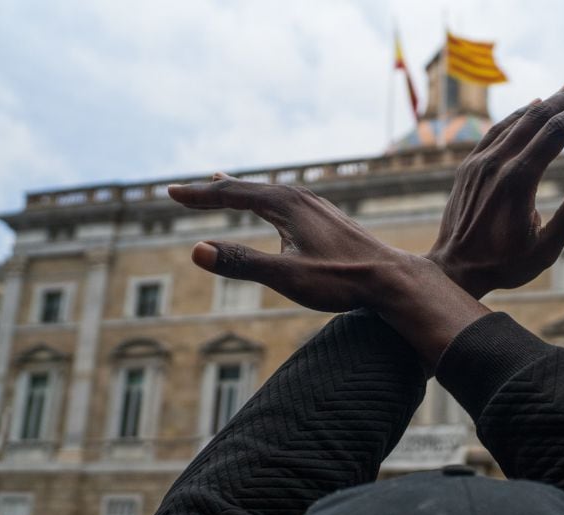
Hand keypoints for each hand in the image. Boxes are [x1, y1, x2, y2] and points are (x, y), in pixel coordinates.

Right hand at [168, 174, 413, 312]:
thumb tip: (196, 251)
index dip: (199, 195)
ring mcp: (317, 206)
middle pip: (249, 188)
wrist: (392, 280)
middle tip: (187, 189)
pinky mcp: (329, 219)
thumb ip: (241, 263)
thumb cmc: (341, 281)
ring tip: (223, 183)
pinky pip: (286, 201)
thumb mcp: (286, 276)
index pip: (232, 194)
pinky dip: (265, 200)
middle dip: (215, 190)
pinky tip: (273, 208)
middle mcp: (301, 197)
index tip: (171, 192)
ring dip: (241, 190)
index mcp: (285, 205)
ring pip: (269, 192)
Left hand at [427, 73, 563, 298]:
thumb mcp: (543, 252)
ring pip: (517, 120)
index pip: (556, 133)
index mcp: (518, 181)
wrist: (452, 268)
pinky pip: (497, 130)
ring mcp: (480, 162)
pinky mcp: (469, 166)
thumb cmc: (501, 265)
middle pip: (539, 117)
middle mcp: (497, 164)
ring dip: (546, 101)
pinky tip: (533, 106)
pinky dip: (519, 115)